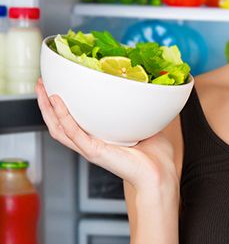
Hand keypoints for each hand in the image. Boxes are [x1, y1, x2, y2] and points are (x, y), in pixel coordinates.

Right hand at [35, 78, 177, 191]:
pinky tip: (57, 102)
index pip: (72, 121)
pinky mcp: (94, 151)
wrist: (159, 174)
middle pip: (58, 123)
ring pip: (59, 128)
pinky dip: (63, 117)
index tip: (56, 86)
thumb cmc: (154, 156)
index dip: (61, 106)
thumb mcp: (144, 124)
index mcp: (99, 138)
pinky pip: (73, 132)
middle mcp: (90, 144)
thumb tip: (148, 88)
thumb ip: (141, 109)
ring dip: (47, 109)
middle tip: (40, 84)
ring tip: (41, 90)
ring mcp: (90, 148)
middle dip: (46, 104)